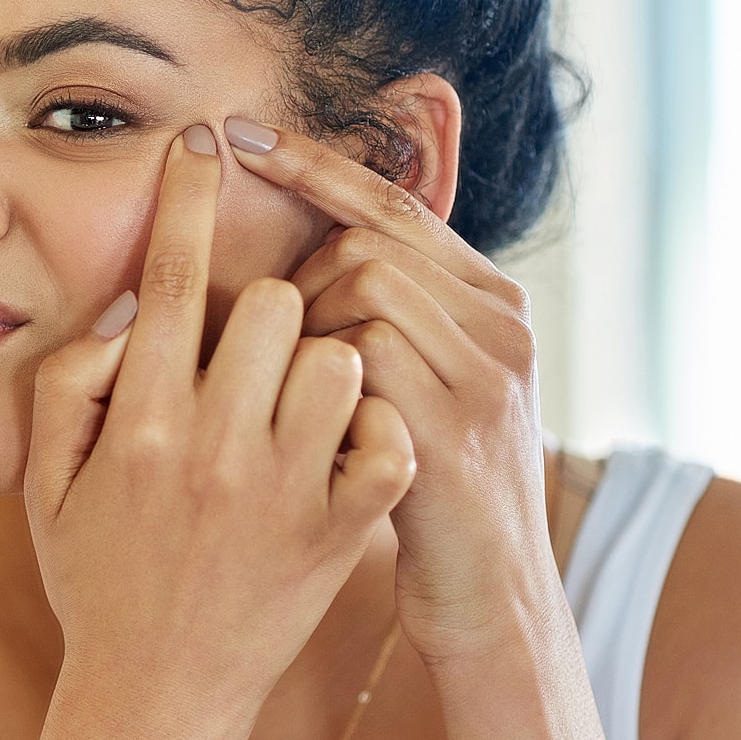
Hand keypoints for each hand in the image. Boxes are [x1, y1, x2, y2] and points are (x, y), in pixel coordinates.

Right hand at [24, 126, 415, 729]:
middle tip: (255, 340)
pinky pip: (385, 440)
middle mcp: (215, 447)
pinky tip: (345, 445)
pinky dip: (376, 429)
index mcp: (140, 424)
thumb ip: (68, 388)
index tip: (204, 144)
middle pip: (273, 304)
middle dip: (268, 301)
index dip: (188, 199)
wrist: (157, 699)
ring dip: (324, 358)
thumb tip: (122, 317)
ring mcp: (286, 491)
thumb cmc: (97, 580)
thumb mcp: (45, 486)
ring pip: (338, 359)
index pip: (170, 281)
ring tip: (298, 396)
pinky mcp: (340, 532)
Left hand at [223, 117, 556, 670]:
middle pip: (367, 243)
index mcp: (493, 302)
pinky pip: (359, 358)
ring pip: (362, 289)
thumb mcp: (433, 386)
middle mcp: (503, 324)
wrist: (492, 604)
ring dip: (303, 332)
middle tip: (272, 348)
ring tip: (292, 396)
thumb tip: (314, 252)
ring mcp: (487, 375)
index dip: (314, 164)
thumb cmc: (432, 489)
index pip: (394, 202)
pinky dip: (315, 380)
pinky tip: (307, 423)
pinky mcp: (452, 431)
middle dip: (299, 282)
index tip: (238, 135)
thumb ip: (398, 317)